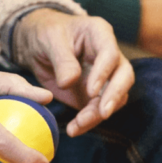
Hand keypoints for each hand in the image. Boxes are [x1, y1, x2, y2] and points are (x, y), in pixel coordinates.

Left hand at [13, 9, 134, 136]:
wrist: (37, 45)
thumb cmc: (46, 33)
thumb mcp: (50, 40)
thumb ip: (62, 60)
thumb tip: (69, 82)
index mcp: (99, 33)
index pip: (110, 53)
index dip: (104, 73)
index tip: (91, 91)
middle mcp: (109, 55)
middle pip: (124, 76)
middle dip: (114, 96)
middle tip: (102, 113)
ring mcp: (105, 76)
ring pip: (114, 97)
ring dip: (99, 114)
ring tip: (78, 125)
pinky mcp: (95, 94)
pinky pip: (98, 110)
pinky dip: (88, 121)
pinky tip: (74, 129)